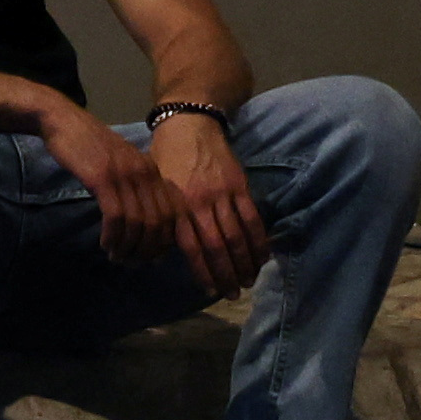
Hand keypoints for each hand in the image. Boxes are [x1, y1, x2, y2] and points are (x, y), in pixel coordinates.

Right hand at [38, 104, 175, 259]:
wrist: (62, 120)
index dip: (163, 242)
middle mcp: (144, 174)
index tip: (149, 257)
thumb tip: (142, 221)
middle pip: (157, 223)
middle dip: (146, 249)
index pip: (170, 215)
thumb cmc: (88, 143)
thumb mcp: (121, 162)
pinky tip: (106, 244)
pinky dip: (113, 236)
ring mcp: (124, 175)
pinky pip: (116, 216)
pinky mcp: (103, 178)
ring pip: (137, 223)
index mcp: (153, 171)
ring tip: (116, 257)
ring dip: (128, 246)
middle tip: (131, 262)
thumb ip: (134, 186)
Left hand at [150, 108, 271, 293]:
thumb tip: (165, 250)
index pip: (191, 246)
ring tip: (249, 281)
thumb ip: (166, 217)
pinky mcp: (240, 186)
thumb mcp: (157, 188)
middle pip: (217, 245)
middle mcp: (200, 202)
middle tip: (234, 294)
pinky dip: (259, 240)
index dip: (202, 270)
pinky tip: (263, 257)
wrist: (188, 125)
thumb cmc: (165, 159)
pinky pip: (253, 218)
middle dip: (227, 273)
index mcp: (177, 204)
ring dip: (246, 262)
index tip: (210, 290)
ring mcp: (223, 194)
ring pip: (238, 235)